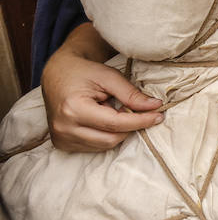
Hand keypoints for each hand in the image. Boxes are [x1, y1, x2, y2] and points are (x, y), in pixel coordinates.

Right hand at [42, 24, 162, 151]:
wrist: (57, 74)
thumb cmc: (84, 72)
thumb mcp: (109, 76)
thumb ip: (131, 94)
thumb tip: (155, 106)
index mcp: (73, 109)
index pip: (115, 123)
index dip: (141, 121)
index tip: (159, 115)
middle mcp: (64, 128)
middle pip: (111, 139)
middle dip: (130, 127)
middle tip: (136, 110)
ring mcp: (61, 138)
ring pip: (104, 145)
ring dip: (118, 131)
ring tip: (114, 110)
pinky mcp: (62, 144)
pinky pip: (94, 147)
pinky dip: (106, 135)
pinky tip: (104, 119)